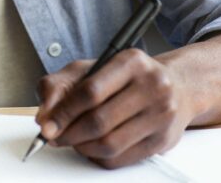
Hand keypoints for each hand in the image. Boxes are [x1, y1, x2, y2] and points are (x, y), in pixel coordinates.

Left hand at [34, 49, 194, 168]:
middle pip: (99, 121)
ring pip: (109, 144)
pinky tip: (91, 147)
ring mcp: (161, 114)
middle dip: (69, 134)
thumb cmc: (127, 79)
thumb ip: (60, 86)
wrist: (176, 87)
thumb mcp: (91, 69)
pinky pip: (121, 158)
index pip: (90, 91)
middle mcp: (152, 86)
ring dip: (82, 147)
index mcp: (131, 62)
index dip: (63, 112)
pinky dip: (98, 157)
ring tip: (72, 141)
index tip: (46, 125)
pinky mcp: (163, 140)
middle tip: (54, 137)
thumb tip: (44, 115)